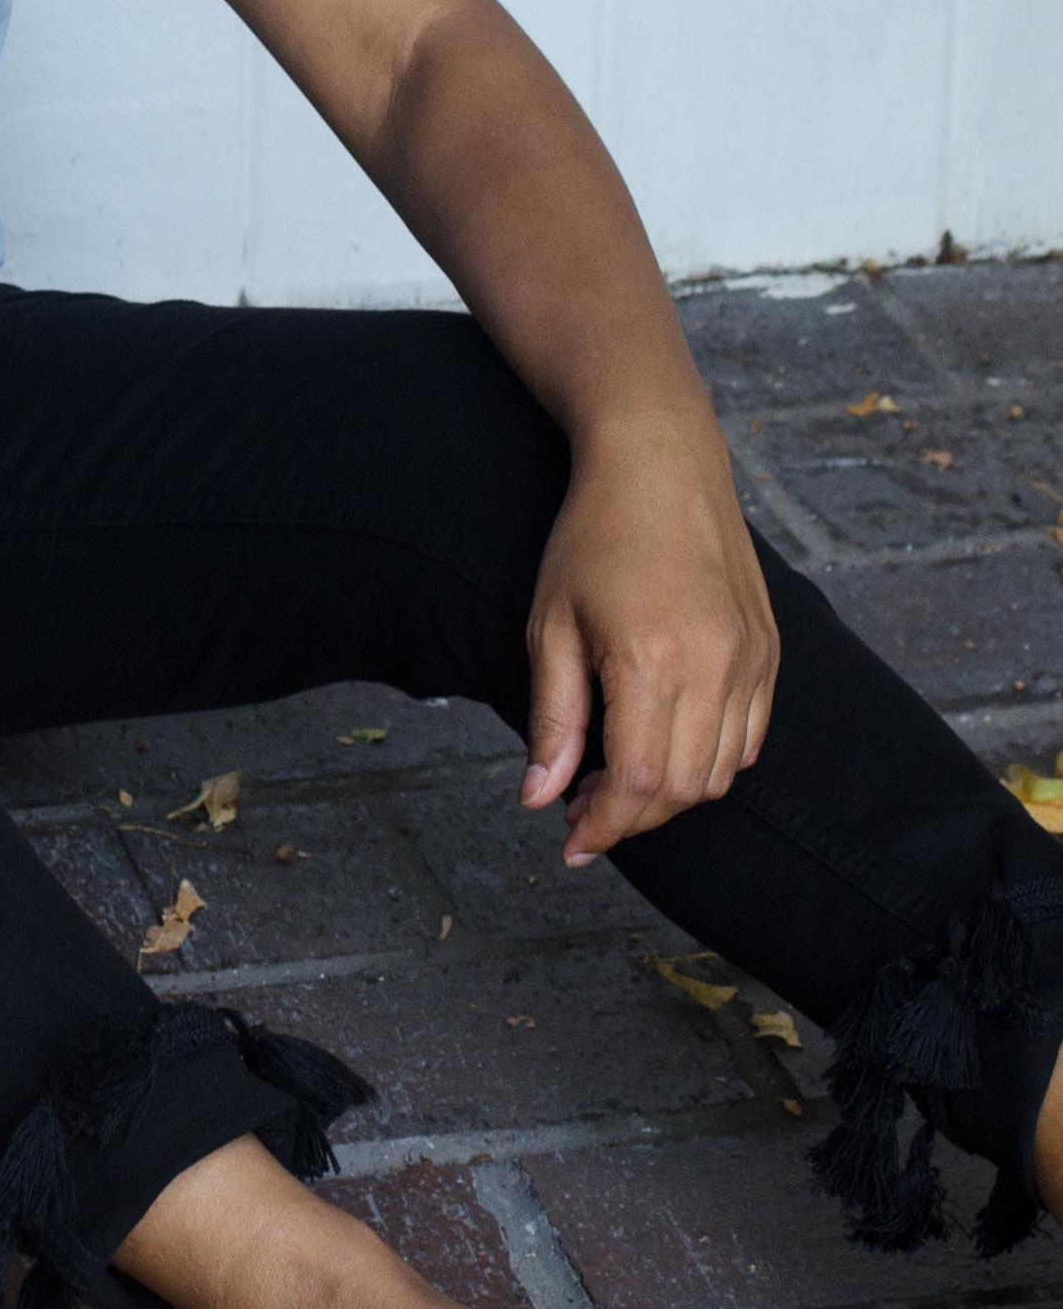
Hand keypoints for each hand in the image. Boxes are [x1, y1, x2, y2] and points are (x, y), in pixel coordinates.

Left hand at [520, 420, 777, 864]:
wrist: (661, 464)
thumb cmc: (592, 539)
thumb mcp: (550, 628)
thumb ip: (551, 719)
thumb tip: (539, 797)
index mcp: (653, 660)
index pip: (637, 783)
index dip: (603, 826)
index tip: (570, 844)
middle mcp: (717, 665)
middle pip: (683, 789)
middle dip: (630, 818)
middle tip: (580, 812)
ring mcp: (753, 658)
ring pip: (722, 773)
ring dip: (669, 796)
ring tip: (613, 781)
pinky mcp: (770, 650)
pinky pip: (750, 738)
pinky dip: (708, 762)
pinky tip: (661, 746)